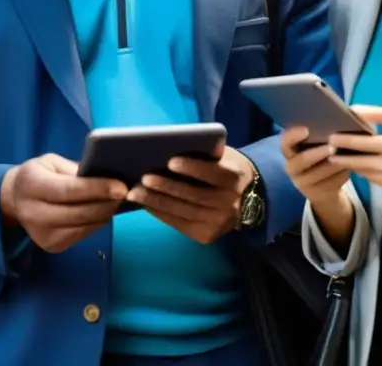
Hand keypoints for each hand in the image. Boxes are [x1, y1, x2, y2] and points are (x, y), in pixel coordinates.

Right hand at [0, 154, 127, 253]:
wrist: (15, 199)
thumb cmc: (38, 174)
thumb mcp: (52, 162)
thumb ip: (75, 169)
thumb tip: (106, 175)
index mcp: (31, 185)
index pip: (68, 190)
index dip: (96, 189)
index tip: (121, 186)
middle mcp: (33, 213)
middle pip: (78, 213)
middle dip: (106, 203)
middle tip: (127, 193)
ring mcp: (42, 234)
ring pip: (83, 226)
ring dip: (105, 214)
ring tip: (118, 201)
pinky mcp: (52, 246)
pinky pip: (82, 235)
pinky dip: (97, 222)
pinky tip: (104, 211)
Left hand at [128, 145, 254, 244]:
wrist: (245, 198)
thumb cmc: (222, 168)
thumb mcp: (221, 156)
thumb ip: (204, 153)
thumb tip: (171, 146)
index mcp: (234, 177)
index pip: (213, 172)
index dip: (192, 167)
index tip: (170, 161)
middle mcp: (230, 203)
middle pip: (194, 195)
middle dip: (166, 187)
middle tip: (143, 178)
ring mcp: (219, 222)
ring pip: (183, 212)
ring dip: (156, 202)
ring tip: (136, 193)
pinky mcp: (207, 236)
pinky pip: (179, 224)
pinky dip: (160, 214)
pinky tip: (145, 204)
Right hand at [280, 126, 349, 207]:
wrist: (324, 184)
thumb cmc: (322, 154)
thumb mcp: (317, 145)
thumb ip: (320, 133)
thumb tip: (338, 118)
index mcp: (289, 151)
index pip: (285, 143)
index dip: (293, 136)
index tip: (306, 130)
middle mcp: (291, 167)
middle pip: (300, 161)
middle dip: (316, 153)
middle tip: (332, 147)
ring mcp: (301, 182)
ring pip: (316, 174)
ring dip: (331, 166)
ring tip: (344, 158)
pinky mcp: (314, 193)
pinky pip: (327, 184)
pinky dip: (339, 175)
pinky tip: (347, 168)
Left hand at [328, 108, 381, 203]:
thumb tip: (360, 110)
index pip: (358, 144)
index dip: (340, 139)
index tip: (329, 133)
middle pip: (356, 162)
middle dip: (341, 154)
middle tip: (330, 144)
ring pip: (366, 174)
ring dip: (356, 164)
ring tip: (351, 152)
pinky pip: (380, 184)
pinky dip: (374, 173)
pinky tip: (376, 164)